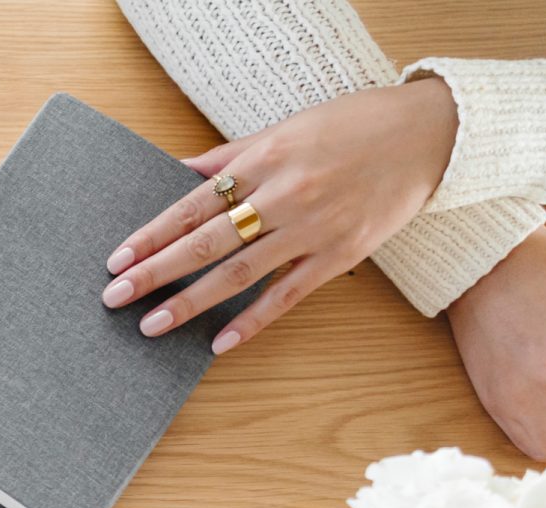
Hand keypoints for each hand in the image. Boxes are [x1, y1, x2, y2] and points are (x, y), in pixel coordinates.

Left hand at [102, 79, 459, 353]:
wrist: (430, 134)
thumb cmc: (355, 125)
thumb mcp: (287, 127)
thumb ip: (232, 155)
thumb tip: (180, 171)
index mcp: (265, 159)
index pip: (192, 204)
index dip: (152, 235)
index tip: (117, 259)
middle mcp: (285, 195)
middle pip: (206, 242)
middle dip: (156, 272)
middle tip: (115, 297)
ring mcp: (313, 228)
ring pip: (238, 273)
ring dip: (190, 303)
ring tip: (152, 325)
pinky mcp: (340, 255)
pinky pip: (286, 296)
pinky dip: (251, 322)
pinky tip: (218, 343)